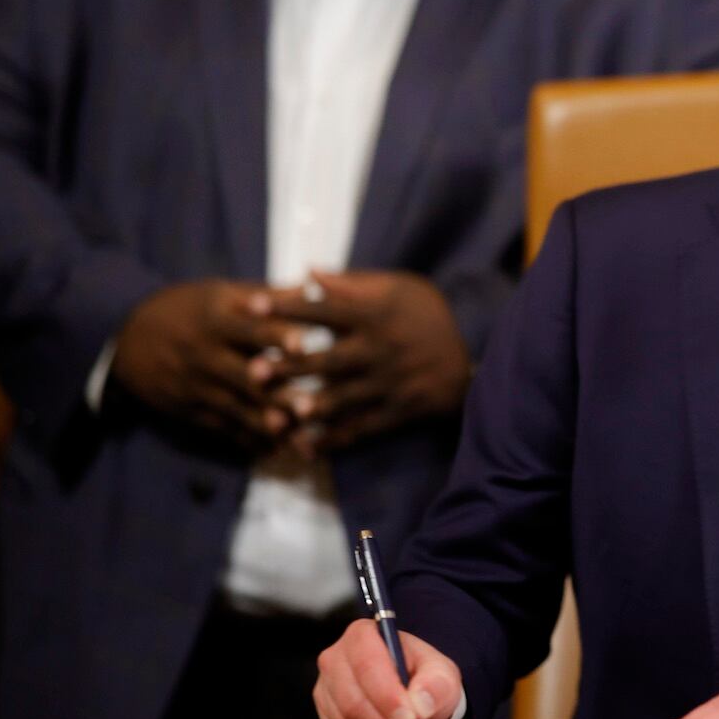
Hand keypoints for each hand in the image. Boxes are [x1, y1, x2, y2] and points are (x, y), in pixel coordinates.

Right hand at [112, 279, 310, 449]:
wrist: (125, 336)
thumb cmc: (186, 309)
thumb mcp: (219, 294)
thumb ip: (267, 295)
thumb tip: (314, 286)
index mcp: (216, 319)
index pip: (249, 328)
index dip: (275, 335)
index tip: (302, 344)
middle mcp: (205, 355)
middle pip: (244, 376)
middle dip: (276, 393)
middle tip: (309, 407)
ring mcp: (196, 386)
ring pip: (236, 408)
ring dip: (268, 424)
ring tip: (300, 440)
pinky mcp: (189, 410)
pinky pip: (222, 428)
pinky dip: (248, 441)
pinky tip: (277, 450)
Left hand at [250, 270, 471, 455]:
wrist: (467, 363)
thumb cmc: (426, 317)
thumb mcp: (399, 289)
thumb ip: (353, 283)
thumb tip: (308, 270)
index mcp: (377, 315)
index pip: (325, 308)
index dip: (288, 306)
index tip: (251, 304)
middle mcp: (380, 350)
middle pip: (328, 358)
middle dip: (290, 365)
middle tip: (254, 370)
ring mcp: (388, 384)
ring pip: (342, 398)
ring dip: (309, 407)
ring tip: (278, 414)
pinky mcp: (395, 412)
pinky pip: (359, 430)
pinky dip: (331, 441)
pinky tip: (302, 448)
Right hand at [315, 619, 461, 718]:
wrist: (414, 696)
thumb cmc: (424, 677)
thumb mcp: (442, 673)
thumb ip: (438, 684)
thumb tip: (421, 703)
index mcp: (362, 636)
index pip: (367, 664)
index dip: (387, 695)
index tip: (410, 718)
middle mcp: (336, 662)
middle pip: (354, 702)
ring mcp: (327, 694)